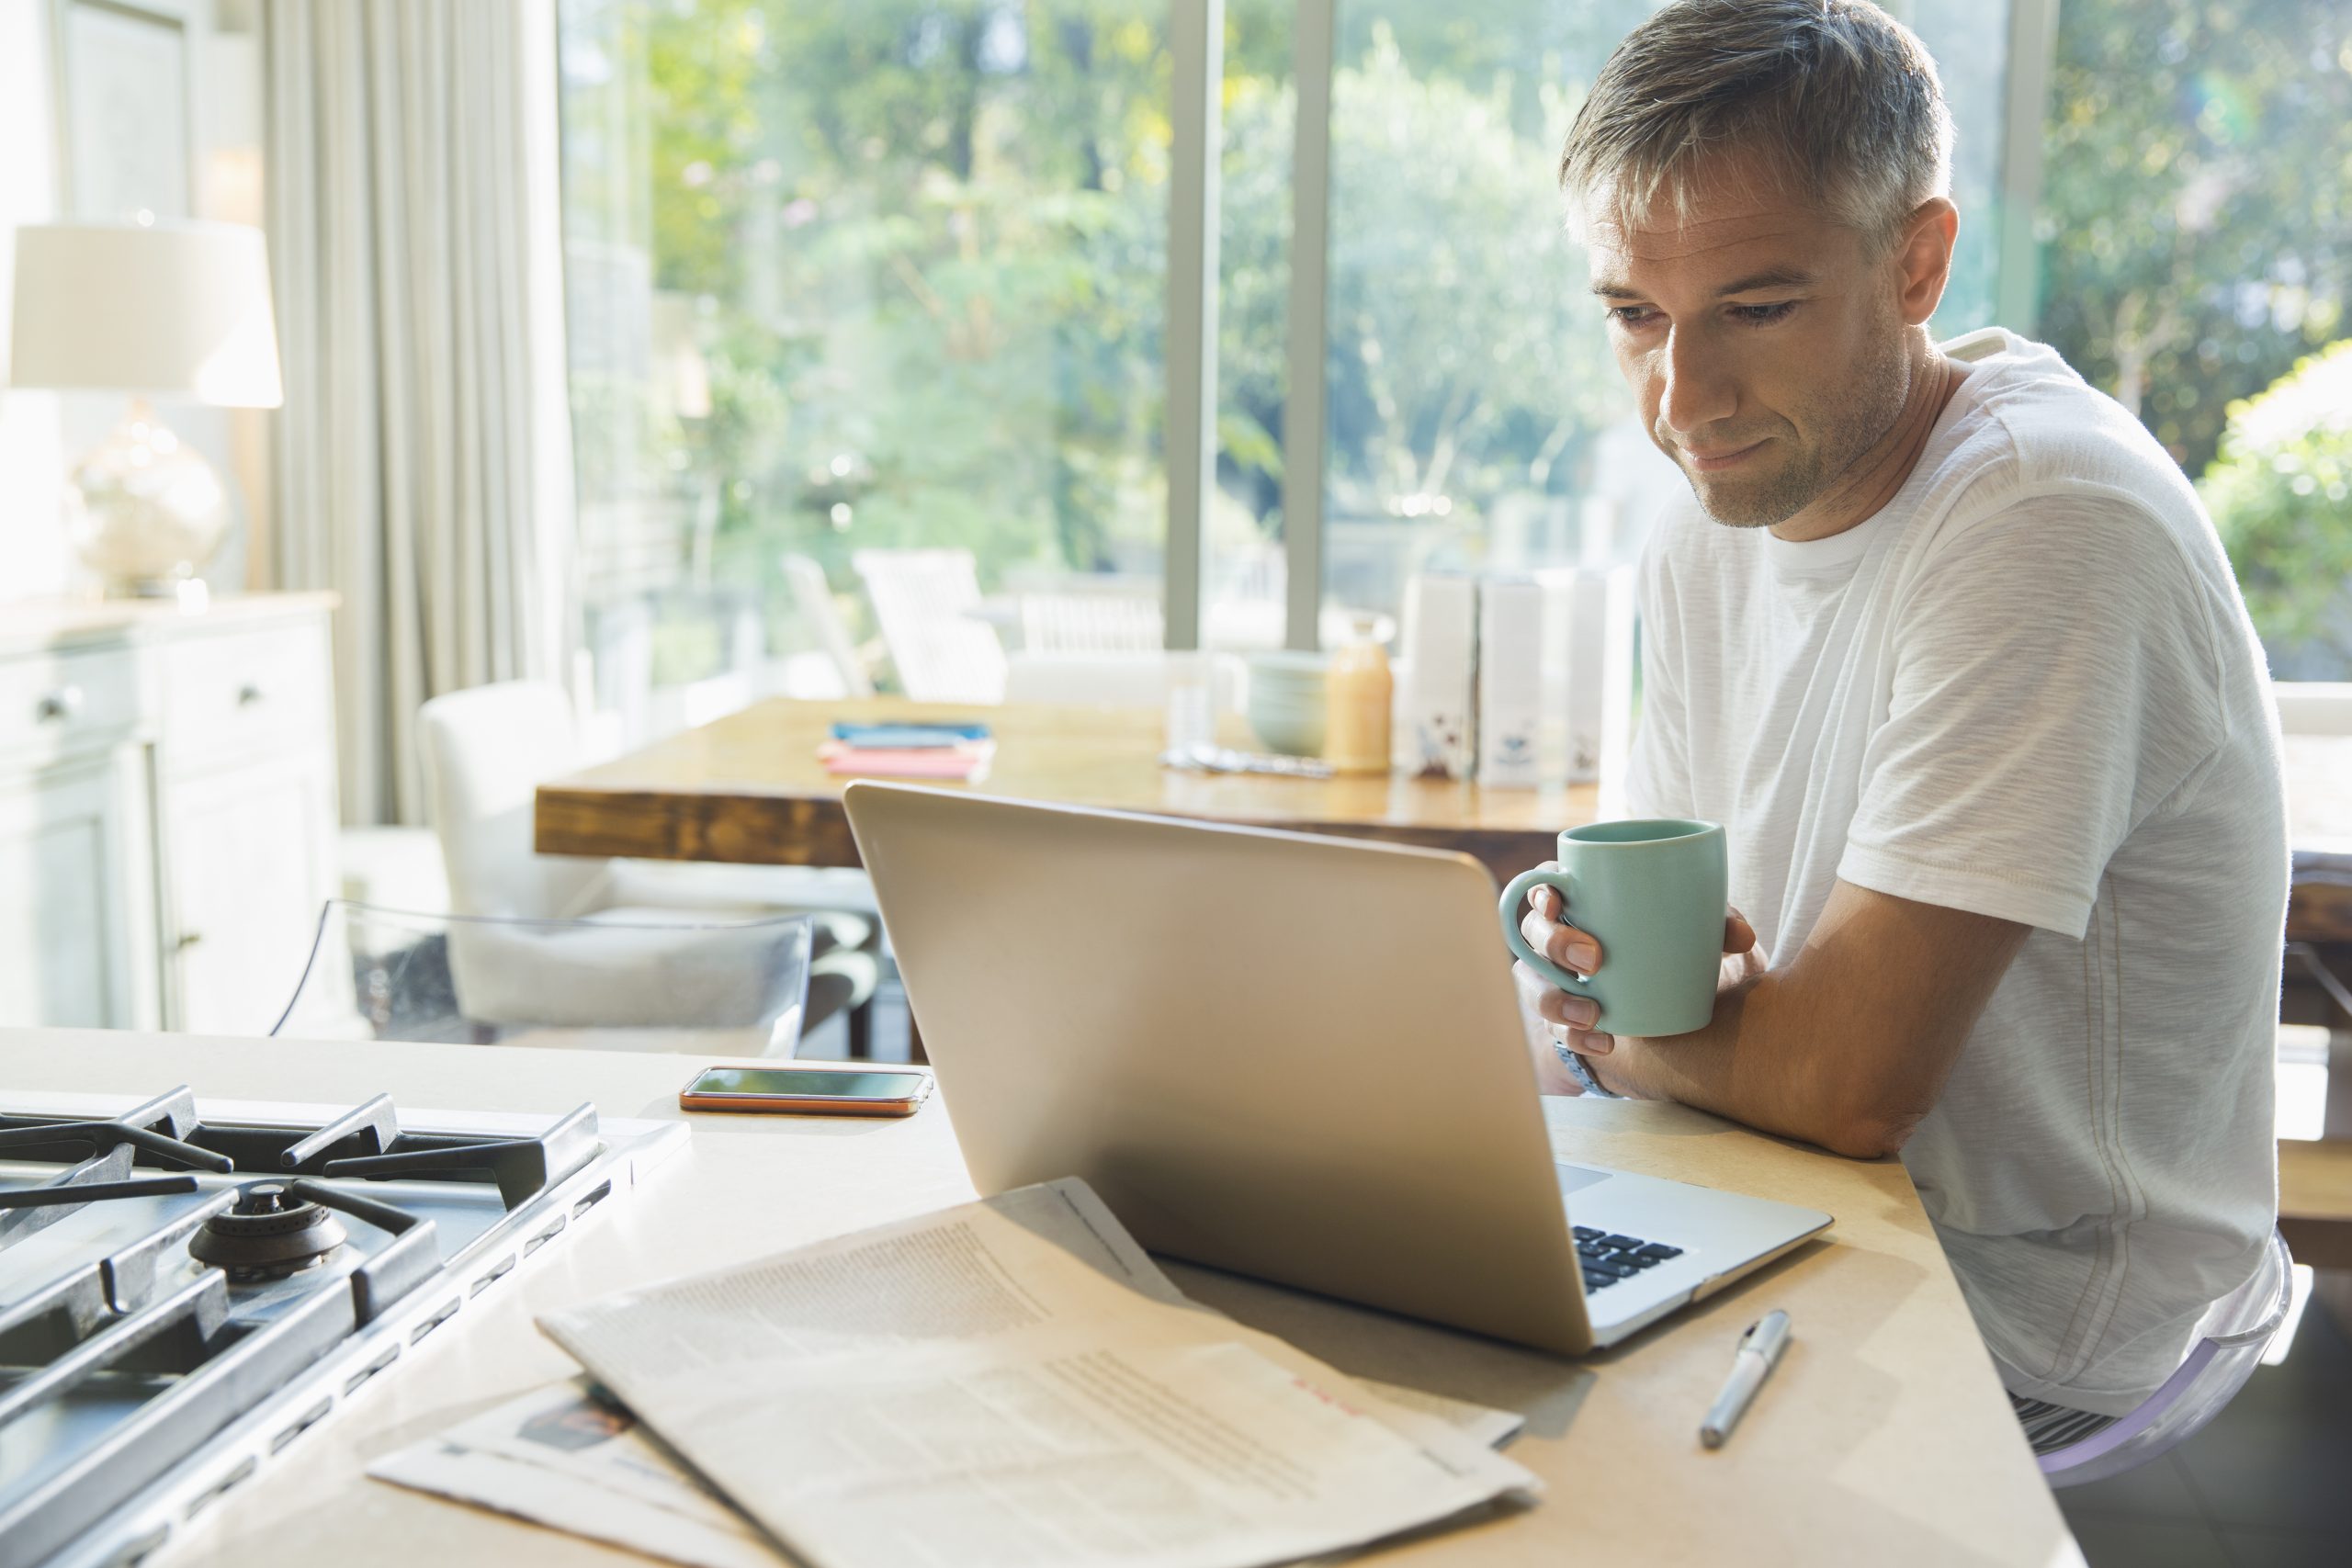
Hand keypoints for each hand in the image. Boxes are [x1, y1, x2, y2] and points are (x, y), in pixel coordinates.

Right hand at [1512, 862, 1758, 1088]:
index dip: (1540, 890)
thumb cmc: (1675, 948)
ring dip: (1555, 999)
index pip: (1544, 885)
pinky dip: (1576, 1038)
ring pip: (1533, 984)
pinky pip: (1555, 1030)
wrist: (1675, 1008)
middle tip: (1594, 959)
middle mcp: (1558, 939)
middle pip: (1533, 933)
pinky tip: (1604, 1042)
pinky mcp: (1565, 1019)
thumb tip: (1741, 934)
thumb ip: (1717, 924)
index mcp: (1582, 903)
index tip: (1556, 901)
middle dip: (1554, 944)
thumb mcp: (1697, 932)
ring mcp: (1556, 980)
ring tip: (1593, 1014)